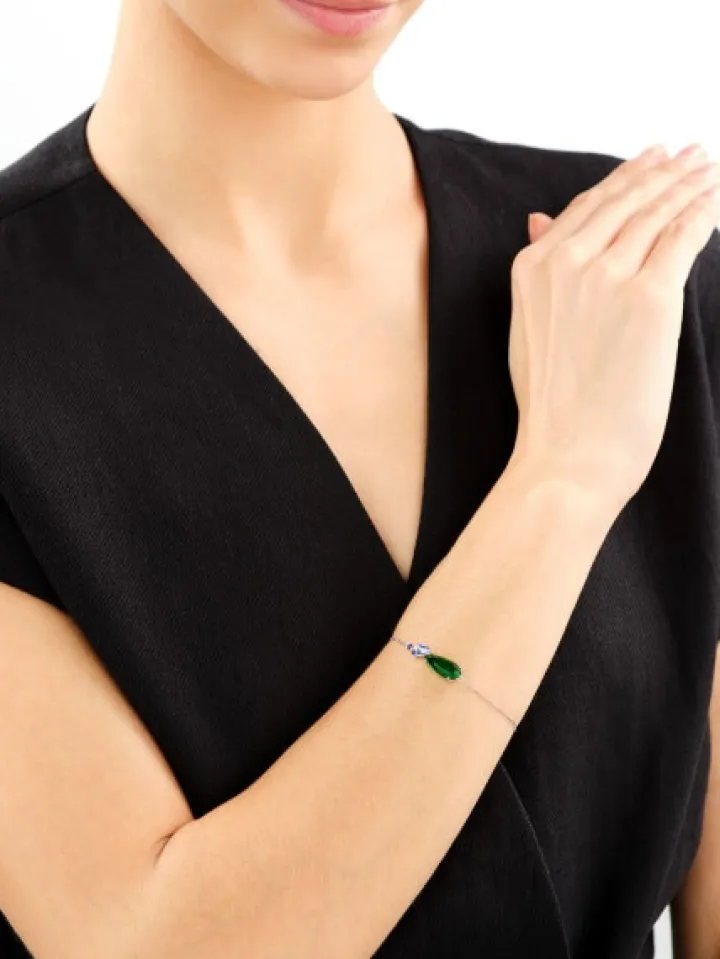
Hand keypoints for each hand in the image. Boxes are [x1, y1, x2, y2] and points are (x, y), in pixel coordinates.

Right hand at [507, 144, 719, 509]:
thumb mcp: (529, 328)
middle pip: (626, 201)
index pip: (587, 206)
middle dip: (663, 172)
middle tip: (691, 154)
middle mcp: (566, 260)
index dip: (624, 179)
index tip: (650, 160)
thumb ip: (540, 269)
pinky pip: (684, 239)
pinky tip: (715, 201)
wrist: (568, 454)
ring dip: (689, 186)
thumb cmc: (551, 406)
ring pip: (657, 214)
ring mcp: (608, 275)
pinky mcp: (650, 297)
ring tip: (708, 171)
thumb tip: (542, 218)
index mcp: (532, 268)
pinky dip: (703, 214)